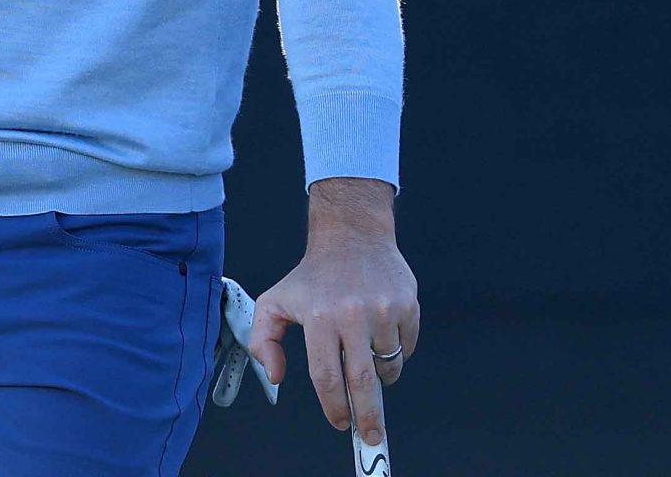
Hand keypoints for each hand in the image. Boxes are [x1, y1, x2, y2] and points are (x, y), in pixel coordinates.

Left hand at [246, 177, 418, 445]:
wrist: (353, 235)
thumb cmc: (311, 275)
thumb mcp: (274, 302)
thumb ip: (262, 342)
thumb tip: (277, 376)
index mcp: (320, 319)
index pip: (327, 377)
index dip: (334, 407)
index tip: (340, 422)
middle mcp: (353, 314)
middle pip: (363, 381)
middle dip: (368, 417)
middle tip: (371, 436)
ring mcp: (384, 309)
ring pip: (388, 365)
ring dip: (380, 376)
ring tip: (368, 362)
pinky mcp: (408, 304)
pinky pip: (407, 346)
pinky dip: (397, 354)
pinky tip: (383, 339)